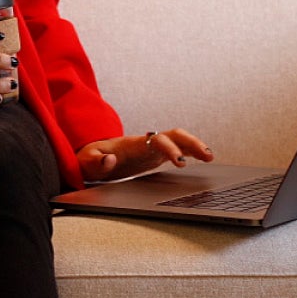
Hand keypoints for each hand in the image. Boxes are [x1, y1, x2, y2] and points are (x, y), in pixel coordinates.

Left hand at [77, 129, 213, 183]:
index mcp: (132, 144)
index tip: (180, 162)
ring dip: (195, 146)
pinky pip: (176, 149)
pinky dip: (190, 152)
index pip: (156, 140)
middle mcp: (145, 142)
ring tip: (211, 157)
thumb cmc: (89, 159)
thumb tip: (109, 159)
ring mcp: (151, 148)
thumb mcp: (86, 162)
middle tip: (206, 156)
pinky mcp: (154, 155)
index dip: (169, 149)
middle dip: (191, 143)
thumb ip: (95, 161)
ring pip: (178, 140)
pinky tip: (203, 160)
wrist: (90, 157)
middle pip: (173, 135)